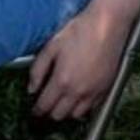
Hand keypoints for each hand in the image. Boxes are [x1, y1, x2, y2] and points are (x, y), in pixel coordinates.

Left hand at [28, 5, 133, 119]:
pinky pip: (92, 108)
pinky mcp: (106, 88)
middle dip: (50, 111)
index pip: (45, 106)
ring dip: (67, 111)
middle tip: (47, 104)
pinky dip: (83, 107)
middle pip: (59, 115)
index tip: (34, 109)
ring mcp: (94, 92)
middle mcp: (78, 91)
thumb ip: (38, 69)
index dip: (37, 110)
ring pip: (76, 115)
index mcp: (62, 81)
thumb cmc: (79, 31)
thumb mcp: (52, 45)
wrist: (108, 24)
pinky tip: (80, 96)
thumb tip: (31, 88)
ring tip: (63, 101)